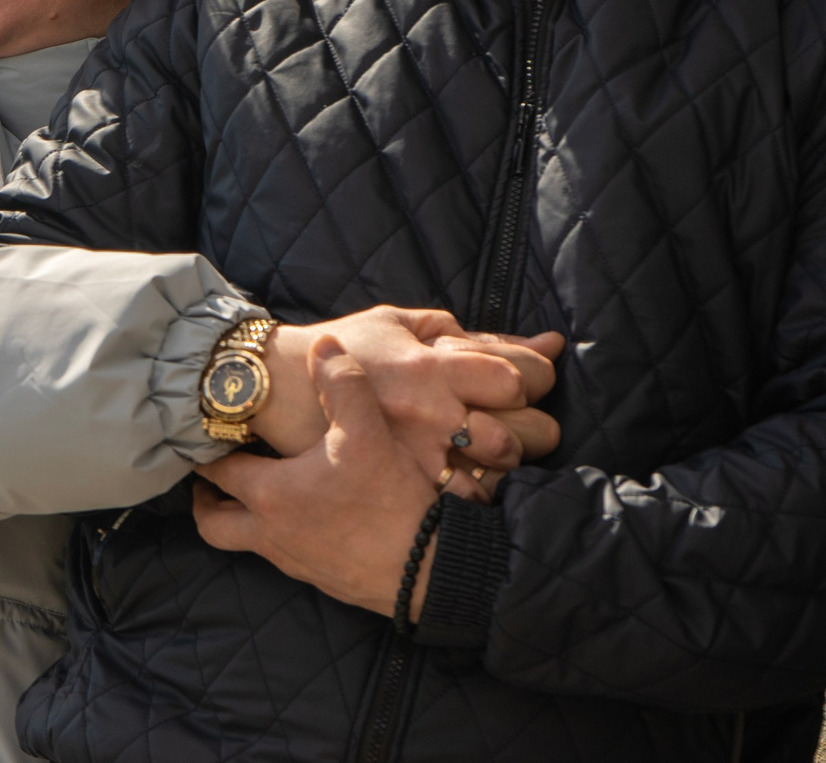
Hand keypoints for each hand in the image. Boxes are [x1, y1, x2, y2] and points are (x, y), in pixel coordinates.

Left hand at [194, 336, 448, 619]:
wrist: (429, 570)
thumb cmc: (391, 502)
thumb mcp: (367, 432)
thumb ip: (342, 384)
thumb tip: (324, 345)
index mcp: (270, 494)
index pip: (219, 470)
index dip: (207, 450)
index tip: (203, 436)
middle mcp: (272, 533)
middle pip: (213, 523)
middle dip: (206, 499)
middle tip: (211, 479)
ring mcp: (295, 562)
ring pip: (248, 543)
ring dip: (244, 518)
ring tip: (259, 491)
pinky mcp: (322, 579)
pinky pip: (285, 557)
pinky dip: (282, 535)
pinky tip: (308, 515)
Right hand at [249, 305, 563, 482]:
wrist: (277, 389)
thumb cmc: (346, 347)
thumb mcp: (399, 324)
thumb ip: (467, 332)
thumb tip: (547, 342)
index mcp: (434, 367)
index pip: (521, 377)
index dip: (535, 379)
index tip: (519, 383)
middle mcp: (432, 415)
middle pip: (526, 433)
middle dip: (531, 429)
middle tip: (514, 424)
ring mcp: (419, 458)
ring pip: (502, 474)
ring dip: (505, 464)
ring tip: (487, 452)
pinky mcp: (402, 490)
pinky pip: (466, 502)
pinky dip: (476, 493)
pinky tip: (463, 478)